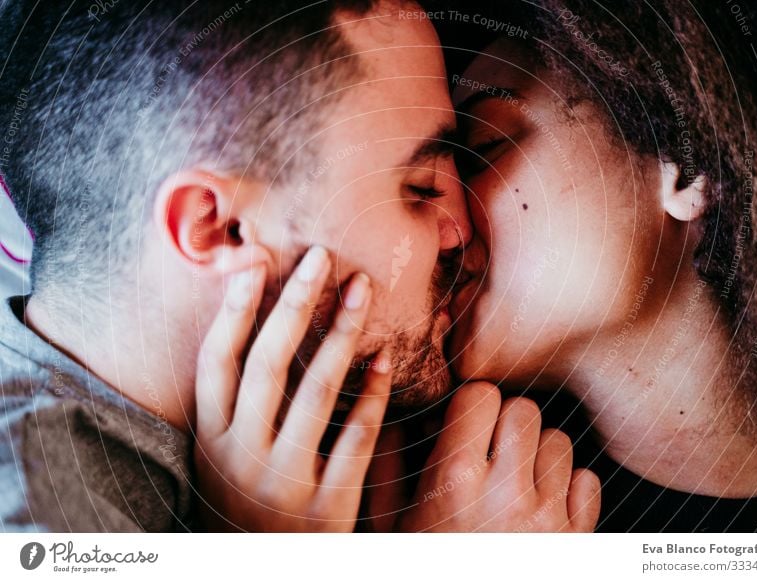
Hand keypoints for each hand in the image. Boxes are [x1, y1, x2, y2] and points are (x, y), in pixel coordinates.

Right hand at [193, 246, 391, 531]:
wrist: (265, 573)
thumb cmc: (248, 503)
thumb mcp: (223, 459)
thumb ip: (233, 407)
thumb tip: (257, 324)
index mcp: (211, 440)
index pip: (215, 363)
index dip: (233, 312)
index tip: (255, 264)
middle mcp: (240, 458)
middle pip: (266, 365)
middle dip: (293, 303)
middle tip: (321, 257)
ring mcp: (283, 482)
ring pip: (314, 391)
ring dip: (340, 332)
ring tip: (360, 288)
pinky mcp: (327, 506)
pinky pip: (356, 437)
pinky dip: (372, 393)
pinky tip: (385, 357)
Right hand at [398, 382, 600, 531]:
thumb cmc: (426, 566)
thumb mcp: (390, 523)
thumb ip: (388, 464)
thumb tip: (399, 418)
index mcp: (454, 481)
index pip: (481, 395)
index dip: (473, 403)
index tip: (466, 420)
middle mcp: (505, 495)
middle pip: (525, 409)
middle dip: (506, 421)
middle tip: (492, 446)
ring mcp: (547, 518)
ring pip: (559, 441)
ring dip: (538, 452)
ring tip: (516, 478)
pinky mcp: (577, 539)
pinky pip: (587, 480)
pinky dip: (568, 486)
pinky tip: (542, 503)